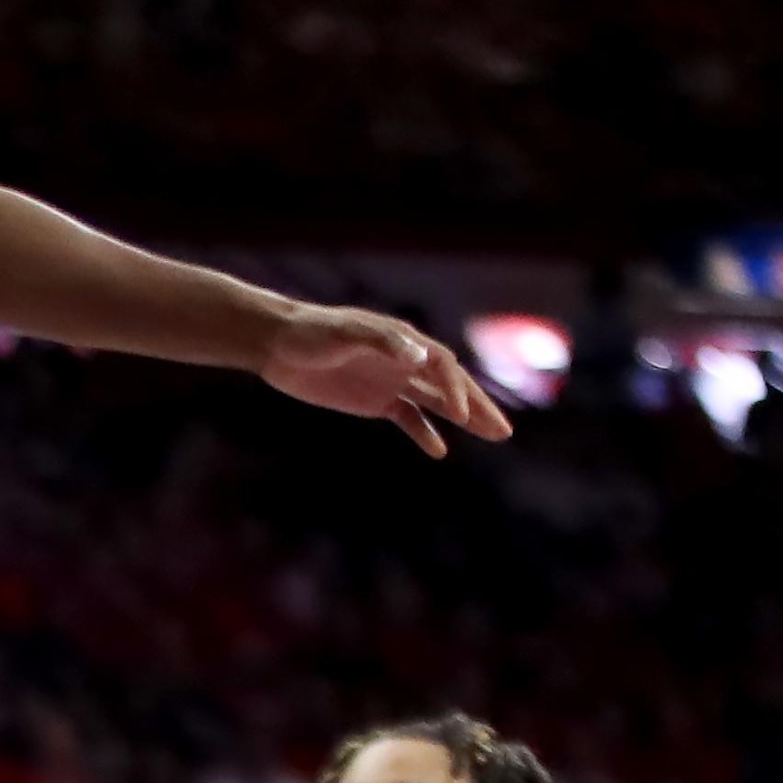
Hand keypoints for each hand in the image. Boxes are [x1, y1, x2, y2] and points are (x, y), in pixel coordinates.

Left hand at [257, 305, 510, 458]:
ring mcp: (392, 381)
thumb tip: (419, 353)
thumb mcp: (345, 332)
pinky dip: (424, 433)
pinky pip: (408, 418)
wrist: (278, 344)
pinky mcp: (375, 401)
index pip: (442, 365)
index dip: (455, 389)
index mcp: (403, 341)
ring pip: (437, 403)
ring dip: (464, 419)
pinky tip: (439, 450)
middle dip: (478, 408)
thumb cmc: (312, 332)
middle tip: (504, 431)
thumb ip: (382, 342)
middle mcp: (405, 361)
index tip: (461, 415)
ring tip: (494, 436)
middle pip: (451, 386)